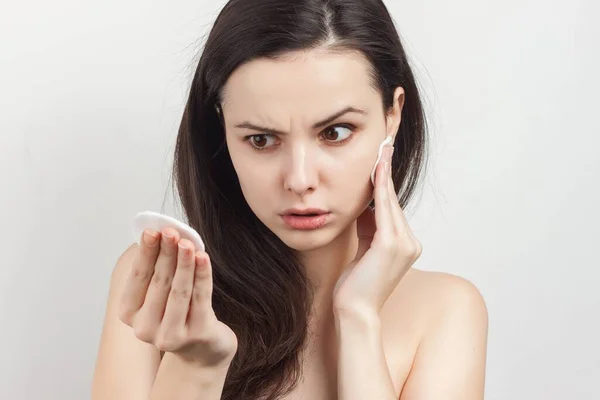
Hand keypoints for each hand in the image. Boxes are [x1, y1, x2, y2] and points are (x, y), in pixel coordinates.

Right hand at [119, 227, 237, 366]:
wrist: (203, 346)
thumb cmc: (178, 309)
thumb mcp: (160, 291)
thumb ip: (157, 266)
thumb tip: (160, 233)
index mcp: (129, 313)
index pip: (138, 277)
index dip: (146, 252)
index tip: (152, 231)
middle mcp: (145, 328)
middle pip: (158, 282)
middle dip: (166, 253)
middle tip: (172, 232)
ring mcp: (171, 335)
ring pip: (178, 291)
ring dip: (184, 263)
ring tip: (188, 242)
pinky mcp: (196, 334)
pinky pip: (200, 298)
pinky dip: (202, 275)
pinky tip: (203, 257)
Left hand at [333, 145, 422, 313]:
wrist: (354, 311)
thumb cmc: (355, 285)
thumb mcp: (363, 250)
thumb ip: (368, 229)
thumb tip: (365, 207)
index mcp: (405, 245)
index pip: (392, 210)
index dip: (386, 184)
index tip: (382, 161)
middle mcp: (410, 243)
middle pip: (393, 203)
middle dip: (385, 174)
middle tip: (383, 147)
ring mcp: (404, 244)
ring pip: (390, 203)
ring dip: (383, 176)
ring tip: (381, 151)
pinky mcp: (391, 245)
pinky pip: (384, 209)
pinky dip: (380, 189)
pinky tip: (376, 171)